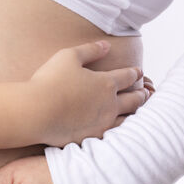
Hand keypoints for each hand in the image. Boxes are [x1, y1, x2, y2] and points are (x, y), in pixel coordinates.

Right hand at [29, 41, 146, 146]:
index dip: (135, 73)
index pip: (128, 76)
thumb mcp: (68, 57)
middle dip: (141, 95)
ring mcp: (103, 123)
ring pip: (129, 120)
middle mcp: (110, 104)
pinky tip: (121, 131)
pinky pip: (114, 136)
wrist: (37, 111)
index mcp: (106, 83)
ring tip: (140, 113)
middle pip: (134, 99)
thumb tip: (106, 45)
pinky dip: (122, 132)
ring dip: (136, 115)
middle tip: (146, 93)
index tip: (139, 72)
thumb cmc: (50, 81)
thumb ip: (90, 50)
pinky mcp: (93, 138)